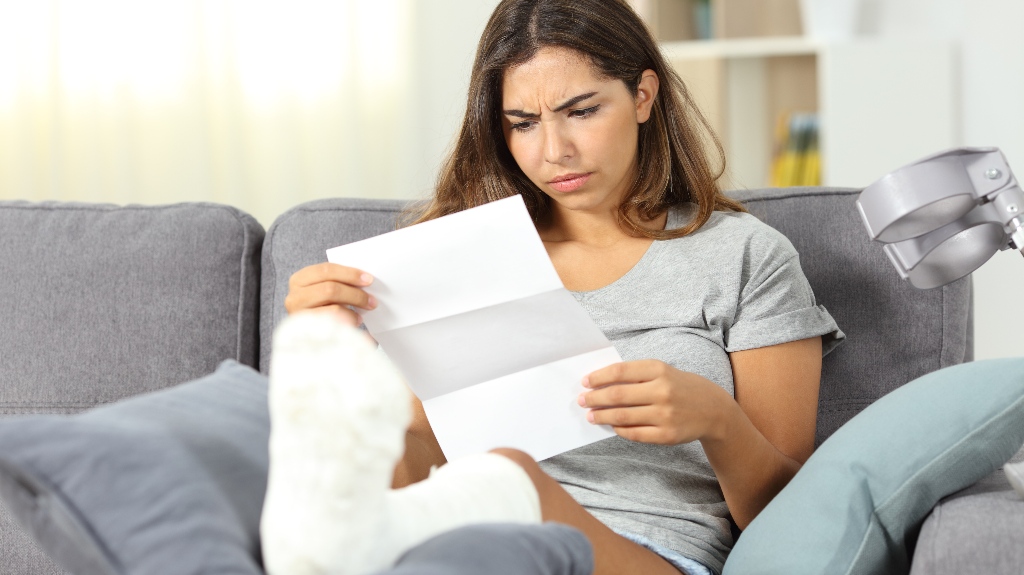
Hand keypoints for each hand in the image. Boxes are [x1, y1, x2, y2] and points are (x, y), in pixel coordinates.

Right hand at [284, 262, 376, 324]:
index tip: (369, 279)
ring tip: (364, 311)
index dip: (350, 273)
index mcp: (299, 279)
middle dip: (355, 293)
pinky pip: (333, 323)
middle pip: (330, 289)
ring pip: (333, 308)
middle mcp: (294, 297)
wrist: (307, 336)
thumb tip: (365, 280)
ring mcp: (298, 315)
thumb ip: (339, 282)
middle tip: (372, 300)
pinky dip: (348, 320)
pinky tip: (355, 321)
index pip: (326, 270)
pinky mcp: (306, 332)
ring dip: (353, 307)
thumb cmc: (321, 307)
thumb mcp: (325, 290)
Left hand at [578, 360, 731, 444]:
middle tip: (582, 400)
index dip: (598, 377)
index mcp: (659, 370)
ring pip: (622, 416)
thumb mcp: (663, 372)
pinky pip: (634, 434)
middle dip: (595, 398)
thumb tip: (602, 384)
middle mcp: (662, 391)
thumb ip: (636, 375)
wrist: (714, 410)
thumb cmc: (681, 387)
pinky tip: (612, 426)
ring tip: (591, 415)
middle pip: (617, 395)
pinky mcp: (666, 435)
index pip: (620, 372)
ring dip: (602, 416)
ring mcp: (665, 415)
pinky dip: (619, 430)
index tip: (585, 382)